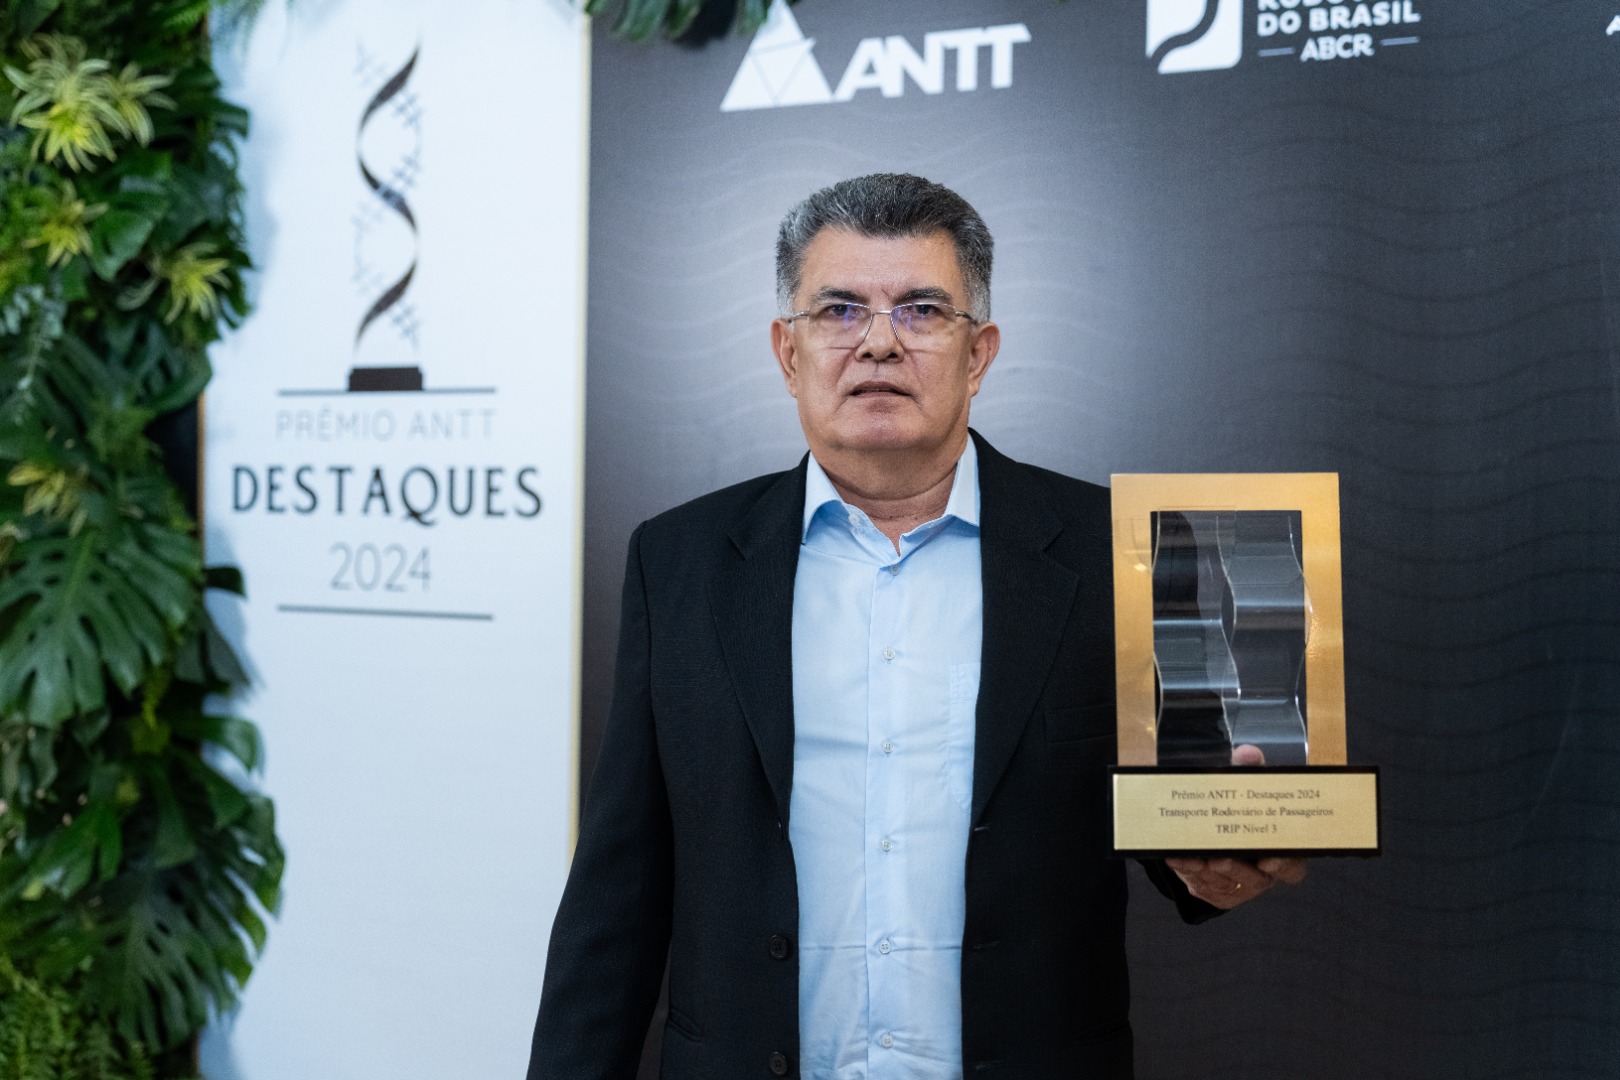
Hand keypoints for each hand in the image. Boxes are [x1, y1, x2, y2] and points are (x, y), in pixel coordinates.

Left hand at [1164, 743, 1308, 909]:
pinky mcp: (1216, 892)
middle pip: (1258, 879)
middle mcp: (1264, 873)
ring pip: (1227, 884)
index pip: (1293, 866)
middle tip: (1220, 858)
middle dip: (1237, 870)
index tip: (1268, 859)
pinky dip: (1189, 871)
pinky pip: (1203, 886)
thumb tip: (1248, 753)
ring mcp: (1240, 885)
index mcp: (1280, 850)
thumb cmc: (1235, 808)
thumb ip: (1247, 769)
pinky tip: (1177, 857)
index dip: (1284, 865)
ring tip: (1195, 856)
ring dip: (1209, 871)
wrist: (1207, 827)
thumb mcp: (1242, 785)